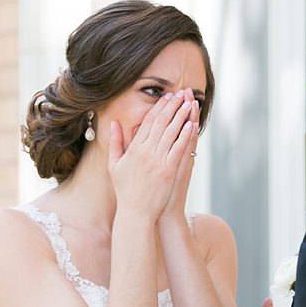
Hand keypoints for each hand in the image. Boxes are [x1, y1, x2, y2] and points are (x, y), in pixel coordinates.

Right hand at [110, 90, 197, 219]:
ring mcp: (158, 161)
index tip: (167, 97)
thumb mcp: (115, 165)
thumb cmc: (125, 191)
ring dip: (182, 115)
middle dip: (172, 106)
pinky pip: (179, 148)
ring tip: (190, 103)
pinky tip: (192, 124)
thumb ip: (115, 143)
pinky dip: (186, 135)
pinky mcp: (169, 170)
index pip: (148, 123)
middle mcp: (146, 152)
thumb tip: (113, 123)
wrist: (135, 213)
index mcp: (134, 149)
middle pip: (161, 123)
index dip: (158, 108)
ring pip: (172, 132)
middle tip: (181, 93)